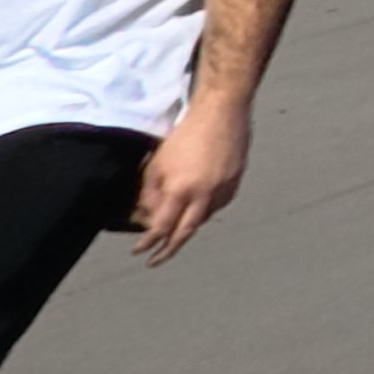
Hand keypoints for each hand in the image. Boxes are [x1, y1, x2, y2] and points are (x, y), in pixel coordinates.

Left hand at [131, 95, 250, 262]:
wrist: (222, 112)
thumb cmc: (187, 133)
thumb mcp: (158, 162)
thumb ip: (150, 192)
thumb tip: (146, 214)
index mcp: (181, 189)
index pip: (162, 227)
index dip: (148, 242)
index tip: (139, 251)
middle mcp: (204, 194)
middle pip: (185, 233)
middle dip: (169, 250)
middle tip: (157, 260)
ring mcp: (223, 190)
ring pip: (202, 219)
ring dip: (187, 225)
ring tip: (176, 225)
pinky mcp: (235, 183)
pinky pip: (217, 205)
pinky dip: (205, 209)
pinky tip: (198, 201)